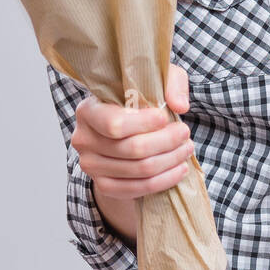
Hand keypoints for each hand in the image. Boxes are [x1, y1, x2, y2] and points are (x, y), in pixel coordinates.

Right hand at [71, 62, 194, 202]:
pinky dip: (163, 181)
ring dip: (170, 161)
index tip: (166, 118)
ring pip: (138, 170)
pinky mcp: (103, 185)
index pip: (115, 124)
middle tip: (185, 134)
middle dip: (166, 142)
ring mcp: (91, 166)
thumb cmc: (140, 101)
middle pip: (131, 149)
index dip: (144, 124)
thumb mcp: (157, 81)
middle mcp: (83, 139)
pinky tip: (179, 169)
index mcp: (88, 110)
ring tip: (186, 149)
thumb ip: (171, 83)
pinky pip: (136, 189)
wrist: (127, 130)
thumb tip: (179, 106)